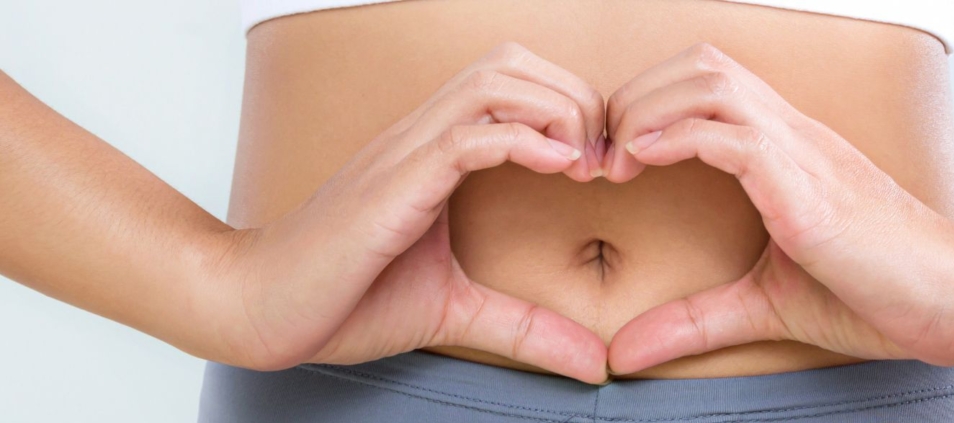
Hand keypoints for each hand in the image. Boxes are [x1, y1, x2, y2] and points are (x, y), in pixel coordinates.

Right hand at [205, 43, 608, 382]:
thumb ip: (525, 326)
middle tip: (604, 159)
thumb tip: (593, 363)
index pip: (514, 85)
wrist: (261, 310)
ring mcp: (404, 154)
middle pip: (511, 64)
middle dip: (574, 97)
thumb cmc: (345, 300)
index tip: (603, 164)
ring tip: (584, 163)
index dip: (570, 108)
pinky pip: (464, 136)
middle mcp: (421, 138)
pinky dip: (521, 141)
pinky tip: (559, 168)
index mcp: (436, 152)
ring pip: (492, 83)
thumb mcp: (456, 310)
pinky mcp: (392, 185)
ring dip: (555, 111)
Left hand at [604, 44, 953, 373]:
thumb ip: (694, 320)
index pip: (706, 83)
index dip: (647, 103)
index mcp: (784, 148)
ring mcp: (802, 154)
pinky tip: (642, 162)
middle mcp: (792, 135)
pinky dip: (677, 137)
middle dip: (635, 95)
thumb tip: (624, 351)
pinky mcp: (809, 189)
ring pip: (711, 82)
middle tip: (600, 153)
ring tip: (616, 159)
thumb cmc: (875, 293)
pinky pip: (735, 136)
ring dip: (647, 110)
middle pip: (700, 64)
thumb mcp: (762, 305)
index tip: (611, 157)